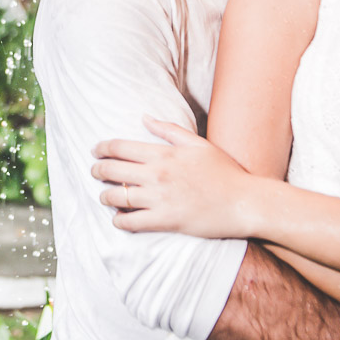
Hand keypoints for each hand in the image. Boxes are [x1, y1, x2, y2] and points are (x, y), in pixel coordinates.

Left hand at [91, 116, 260, 237]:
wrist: (244, 202)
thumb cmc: (224, 172)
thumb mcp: (198, 144)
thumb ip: (168, 130)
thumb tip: (144, 117)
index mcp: (164, 153)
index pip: (120, 147)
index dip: (102, 149)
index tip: (95, 151)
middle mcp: (158, 174)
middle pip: (112, 170)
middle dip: (97, 171)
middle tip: (94, 172)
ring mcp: (160, 198)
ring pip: (116, 197)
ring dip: (105, 196)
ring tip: (105, 196)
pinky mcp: (165, 220)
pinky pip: (130, 222)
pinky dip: (119, 220)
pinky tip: (119, 218)